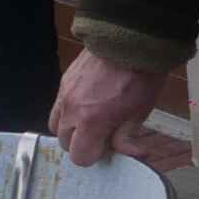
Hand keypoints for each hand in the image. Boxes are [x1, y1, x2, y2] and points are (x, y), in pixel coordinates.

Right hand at [51, 48, 170, 167]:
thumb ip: (127, 136)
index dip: (95, 155)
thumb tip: (128, 154)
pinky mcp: (64, 82)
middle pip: (66, 144)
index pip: (80, 157)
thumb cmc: (141, 75)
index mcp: (91, 120)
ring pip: (57, 126)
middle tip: (105, 131)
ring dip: (73, 129)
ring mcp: (65, 94)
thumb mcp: (141, 110)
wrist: (131, 40)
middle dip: (84, 143)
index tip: (109, 144)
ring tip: (95, 119)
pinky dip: (69, 112)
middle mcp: (72, 109)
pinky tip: (89, 104)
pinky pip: (58, 107)